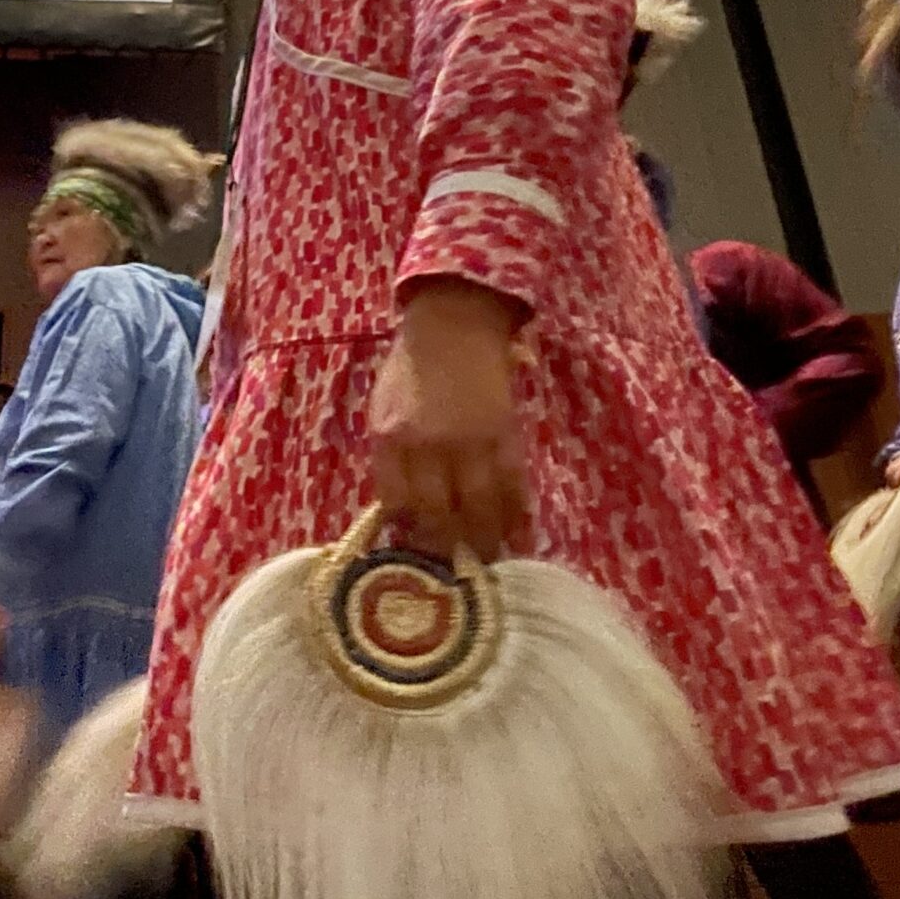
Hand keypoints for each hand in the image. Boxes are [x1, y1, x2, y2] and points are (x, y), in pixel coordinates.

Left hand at [368, 280, 526, 562]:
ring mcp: (469, 442)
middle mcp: (428, 446)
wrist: (453, 323)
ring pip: (479, 508)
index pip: (397, 504)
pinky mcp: (504, 435)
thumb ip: (389, 461)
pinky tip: (518, 539)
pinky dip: (516, 516)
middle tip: (452, 575)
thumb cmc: (410, 368)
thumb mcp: (381, 411)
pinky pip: (512, 487)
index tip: (413, 559)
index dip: (407, 538)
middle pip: (438, 514)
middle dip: (446, 550)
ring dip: (483, 542)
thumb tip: (397, 515)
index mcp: (390, 440)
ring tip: (485, 564)